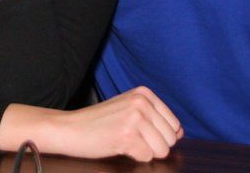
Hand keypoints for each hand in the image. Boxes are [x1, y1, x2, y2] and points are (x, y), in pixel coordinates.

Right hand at [0, 86, 182, 162]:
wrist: (69, 128)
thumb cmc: (98, 122)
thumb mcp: (129, 109)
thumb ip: (155, 118)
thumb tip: (180, 133)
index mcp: (144, 93)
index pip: (174, 124)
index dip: (159, 136)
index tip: (140, 133)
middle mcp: (141, 102)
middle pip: (170, 139)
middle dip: (153, 145)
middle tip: (130, 138)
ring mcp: (134, 118)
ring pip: (162, 150)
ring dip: (144, 151)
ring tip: (124, 141)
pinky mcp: (126, 135)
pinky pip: (147, 157)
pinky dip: (134, 156)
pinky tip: (118, 146)